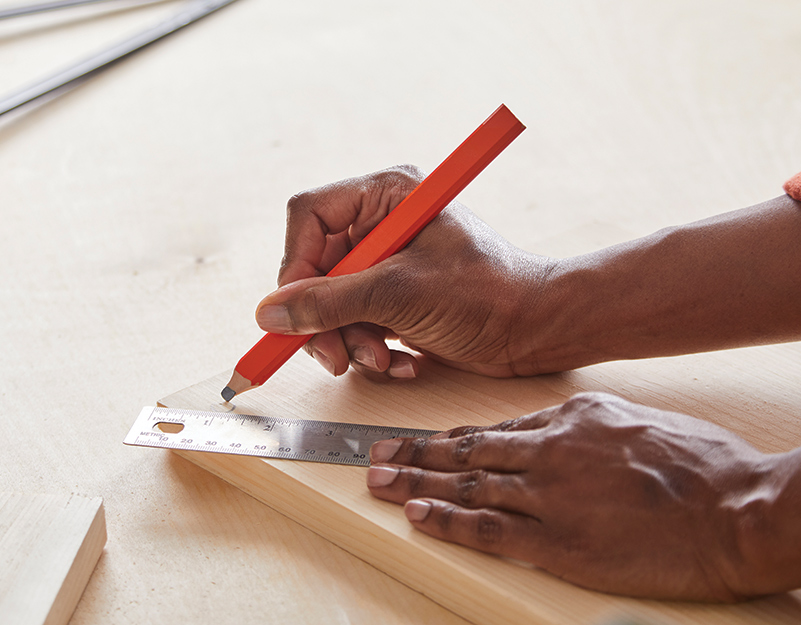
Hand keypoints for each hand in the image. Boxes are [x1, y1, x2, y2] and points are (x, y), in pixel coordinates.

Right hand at [255, 166, 553, 378]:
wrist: (538, 330)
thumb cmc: (487, 293)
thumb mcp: (399, 294)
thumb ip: (329, 302)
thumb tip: (270, 312)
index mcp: (385, 195)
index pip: (309, 217)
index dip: (295, 265)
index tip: (297, 309)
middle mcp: (380, 224)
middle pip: (313, 269)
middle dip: (323, 319)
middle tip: (334, 356)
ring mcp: (386, 265)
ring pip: (329, 304)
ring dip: (348, 341)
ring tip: (380, 359)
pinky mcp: (393, 300)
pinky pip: (354, 325)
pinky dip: (368, 350)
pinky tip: (399, 361)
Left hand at [366, 392, 800, 600]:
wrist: (736, 508)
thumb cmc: (698, 465)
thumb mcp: (633, 419)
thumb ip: (583, 424)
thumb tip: (551, 426)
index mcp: (569, 420)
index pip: (492, 429)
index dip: (447, 437)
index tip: (418, 439)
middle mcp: (549, 452)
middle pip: (465, 452)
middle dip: (414, 453)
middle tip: (375, 454)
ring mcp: (550, 496)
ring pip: (467, 487)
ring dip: (417, 484)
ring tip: (381, 483)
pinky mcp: (559, 541)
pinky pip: (489, 529)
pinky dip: (448, 521)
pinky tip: (420, 515)